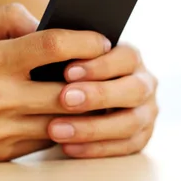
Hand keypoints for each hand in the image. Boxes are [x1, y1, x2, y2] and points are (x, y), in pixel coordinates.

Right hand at [0, 4, 112, 163]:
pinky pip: (46, 139)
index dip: (85, 39)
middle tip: (111, 68)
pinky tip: (72, 111)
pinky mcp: (2, 153)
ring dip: (86, 106)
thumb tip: (47, 23)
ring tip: (99, 90)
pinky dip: (63, 124)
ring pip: (64, 120)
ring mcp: (2, 131)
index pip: (52, 46)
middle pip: (68, 89)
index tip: (102, 38)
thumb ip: (7, 19)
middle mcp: (0, 99)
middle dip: (96, 78)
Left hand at [47, 44, 158, 158]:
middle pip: (133, 90)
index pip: (125, 57)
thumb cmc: (68, 71)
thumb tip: (35, 32)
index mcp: (130, 57)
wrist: (77, 100)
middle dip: (98, 95)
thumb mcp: (65, 54)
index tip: (67, 71)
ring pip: (129, 123)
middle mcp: (144, 83)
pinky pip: (123, 148)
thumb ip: (58, 44)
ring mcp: (145, 113)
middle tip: (64, 99)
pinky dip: (95, 149)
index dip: (99, 65)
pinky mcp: (139, 139)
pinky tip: (66, 147)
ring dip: (92, 127)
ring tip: (55, 129)